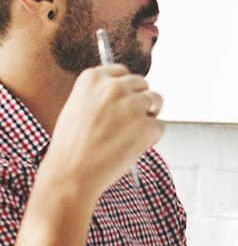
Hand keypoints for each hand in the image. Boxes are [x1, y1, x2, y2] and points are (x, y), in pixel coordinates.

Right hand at [40, 62, 163, 202]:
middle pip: (142, 84)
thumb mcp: (78, 108)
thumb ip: (100, 95)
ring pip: (156, 101)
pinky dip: (150, 138)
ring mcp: (132, 105)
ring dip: (148, 116)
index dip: (124, 88)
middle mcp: (114, 87)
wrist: (70, 174)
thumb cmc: (72, 147)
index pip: (121, 71)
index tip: (121, 100)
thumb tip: (128, 90)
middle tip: (124, 124)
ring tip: (126, 136)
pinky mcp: (147, 125)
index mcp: (92, 79)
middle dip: (138, 101)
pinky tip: (128, 148)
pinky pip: (159, 126)